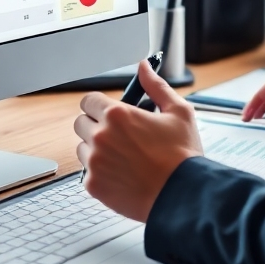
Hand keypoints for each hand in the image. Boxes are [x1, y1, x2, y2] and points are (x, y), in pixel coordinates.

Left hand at [73, 59, 203, 220]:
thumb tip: (144, 67)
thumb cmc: (183, 156)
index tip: (109, 112)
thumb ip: (156, 86)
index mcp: (117, 115)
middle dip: (96, 125)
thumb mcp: (178, 112)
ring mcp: (94, 162)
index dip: (99, 105)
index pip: (89, 100)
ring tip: (123, 157)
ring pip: (82, 149)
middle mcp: (101, 136)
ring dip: (97, 150)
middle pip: (81, 123)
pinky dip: (101, 173)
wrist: (183, 196)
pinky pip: (87, 173)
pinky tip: (123, 174)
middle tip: (119, 135)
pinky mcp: (94, 185)